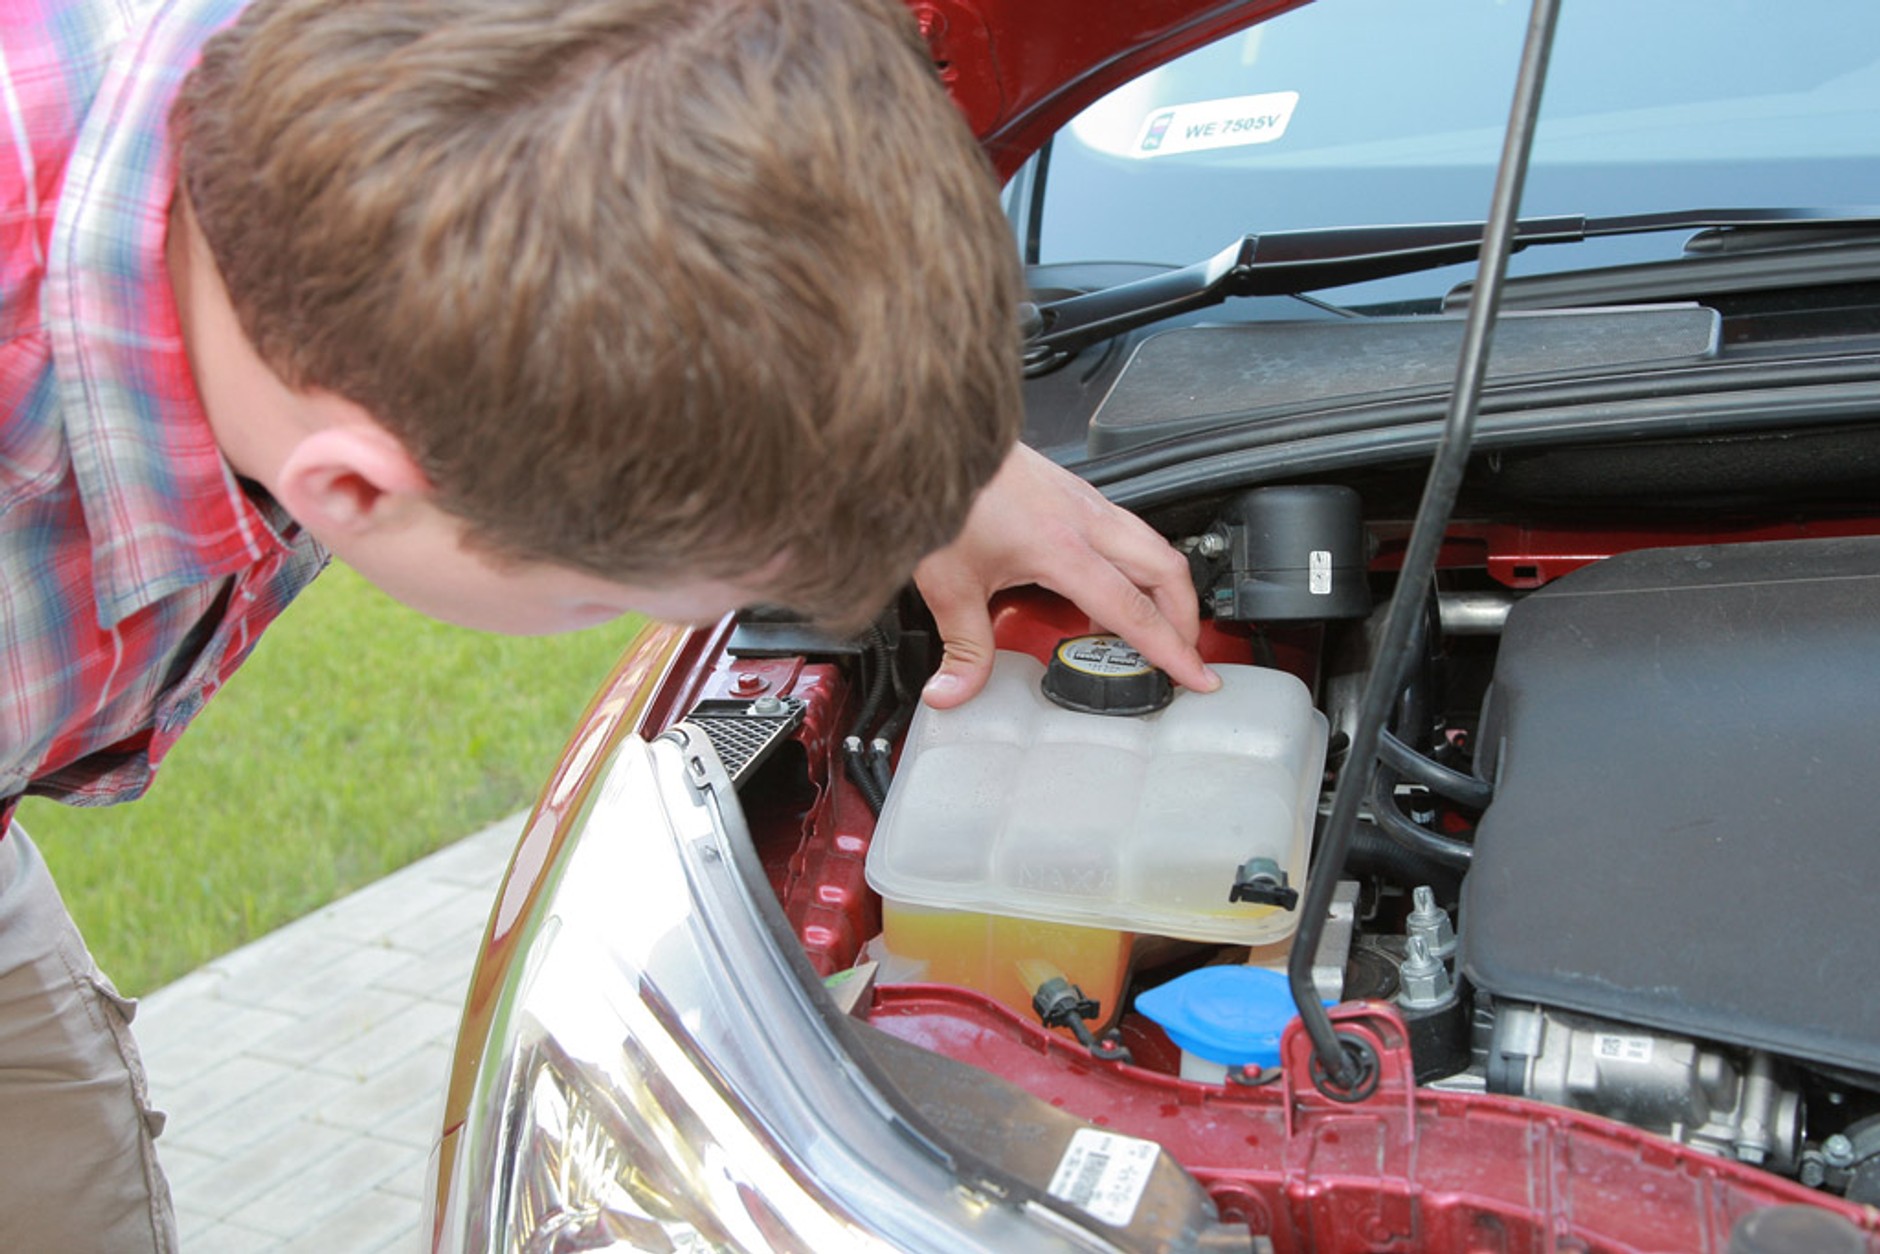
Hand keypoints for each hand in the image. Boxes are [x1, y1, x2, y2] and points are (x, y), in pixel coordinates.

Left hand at [913, 444, 1219, 707]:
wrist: (939, 442)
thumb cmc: (945, 496)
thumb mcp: (949, 582)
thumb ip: (962, 646)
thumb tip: (954, 691)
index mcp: (1063, 548)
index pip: (1134, 610)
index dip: (1171, 649)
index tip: (1196, 675)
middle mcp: (1087, 520)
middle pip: (1167, 570)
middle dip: (1186, 617)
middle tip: (1184, 655)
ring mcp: (1086, 501)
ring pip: (1154, 545)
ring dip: (1166, 588)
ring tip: (1154, 626)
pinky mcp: (1076, 492)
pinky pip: (1130, 530)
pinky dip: (1139, 565)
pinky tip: (1113, 587)